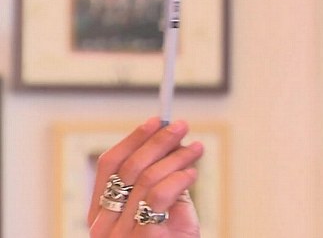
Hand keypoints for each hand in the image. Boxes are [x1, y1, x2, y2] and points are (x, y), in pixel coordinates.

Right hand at [87, 117, 203, 236]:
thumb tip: (175, 142)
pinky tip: (193, 173)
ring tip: (197, 149)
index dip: (133, 139)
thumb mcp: (162, 214)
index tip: (156, 120)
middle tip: (183, 126)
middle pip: (128, 168)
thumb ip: (163, 183)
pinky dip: (178, 178)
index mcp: (101, 217)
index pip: (109, 166)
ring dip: (175, 157)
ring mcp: (121, 235)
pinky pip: (159, 196)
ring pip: (146, 179)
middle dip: (157, 141)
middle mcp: (103, 227)